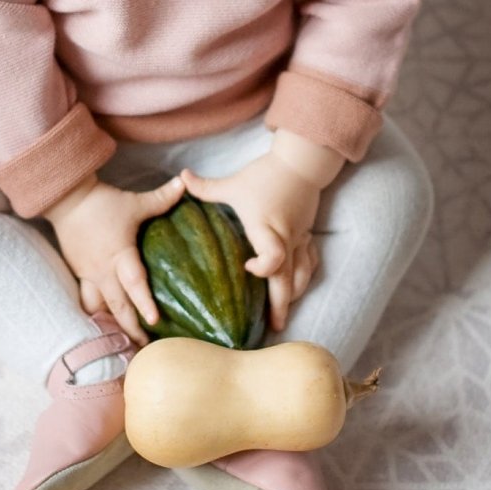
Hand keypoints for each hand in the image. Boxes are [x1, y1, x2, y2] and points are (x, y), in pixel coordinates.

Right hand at [44, 173, 184, 344]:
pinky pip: (87, 299)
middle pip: (117, 306)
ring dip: (111, 325)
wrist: (66, 200)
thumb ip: (162, 197)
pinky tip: (105, 323)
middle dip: (130, 328)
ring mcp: (88, 274)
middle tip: (145, 347)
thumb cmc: (103, 202)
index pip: (134, 283)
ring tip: (122, 343)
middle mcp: (103, 270)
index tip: (155, 322)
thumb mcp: (134, 202)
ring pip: (98, 308)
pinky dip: (97, 313)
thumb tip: (185, 184)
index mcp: (120, 254)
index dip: (144, 303)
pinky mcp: (79, 273)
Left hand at [180, 152, 322, 332]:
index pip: (273, 256)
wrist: (302, 162)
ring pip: (302, 274)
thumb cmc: (266, 174)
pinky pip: (309, 261)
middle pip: (289, 278)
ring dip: (294, 295)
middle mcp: (286, 237)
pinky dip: (304, 275)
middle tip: (274, 327)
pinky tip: (297, 286)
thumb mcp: (234, 183)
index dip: (262, 268)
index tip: (246, 269)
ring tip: (282, 315)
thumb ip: (207, 187)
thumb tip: (181, 177)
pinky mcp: (307, 235)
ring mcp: (299, 238)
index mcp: (266, 227)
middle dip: (282, 304)